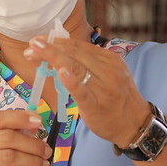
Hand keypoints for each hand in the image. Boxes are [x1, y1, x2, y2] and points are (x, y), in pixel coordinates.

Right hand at [0, 110, 51, 165]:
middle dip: (32, 144)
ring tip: (43, 164)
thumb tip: (36, 123)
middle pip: (8, 138)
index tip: (39, 121)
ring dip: (32, 161)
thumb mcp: (7, 148)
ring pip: (10, 157)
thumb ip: (19, 134)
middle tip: (47, 151)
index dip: (21, 118)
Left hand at [23, 36, 151, 147]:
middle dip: (50, 48)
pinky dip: (71, 81)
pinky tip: (60, 72)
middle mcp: (108, 69)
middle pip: (75, 54)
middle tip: (31, 45)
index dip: (57, 42)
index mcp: (109, 59)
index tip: (38, 41)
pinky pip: (82, 91)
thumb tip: (62, 52)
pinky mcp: (97, 105)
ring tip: (35, 52)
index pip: (79, 46)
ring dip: (53, 57)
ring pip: (76, 67)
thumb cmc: (117, 98)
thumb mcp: (109, 74)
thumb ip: (90, 64)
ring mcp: (103, 87)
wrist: (135, 124)